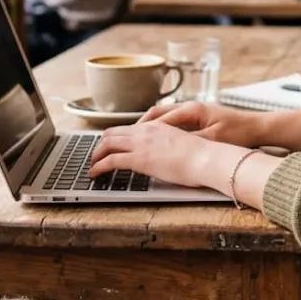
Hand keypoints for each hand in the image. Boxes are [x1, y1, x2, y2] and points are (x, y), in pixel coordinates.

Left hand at [87, 122, 247, 188]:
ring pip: (108, 143)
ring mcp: (142, 143)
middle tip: (97, 155)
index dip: (116, 136)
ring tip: (92, 165)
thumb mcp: (183, 145)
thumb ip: (169, 147)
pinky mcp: (139, 158)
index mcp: (158, 126)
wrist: (208, 158)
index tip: (111, 145)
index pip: (129, 128)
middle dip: (102, 144)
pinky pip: (111, 160)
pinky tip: (94, 173)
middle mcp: (147, 131)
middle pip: (114, 132)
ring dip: (97, 154)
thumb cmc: (203, 155)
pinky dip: (99, 166)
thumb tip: (165, 156)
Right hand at [140, 101, 264, 146]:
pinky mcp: (197, 118)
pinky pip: (172, 122)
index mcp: (192, 110)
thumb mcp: (213, 139)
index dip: (143, 130)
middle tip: (123, 138)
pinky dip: (159, 129)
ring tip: (133, 139)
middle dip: (139, 126)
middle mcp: (190, 107)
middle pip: (156, 113)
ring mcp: (193, 111)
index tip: (130, 140)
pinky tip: (154, 140)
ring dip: (148, 127)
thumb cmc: (239, 132)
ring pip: (162, 117)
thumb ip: (191, 141)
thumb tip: (169, 145)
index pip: (160, 118)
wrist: (258, 127)